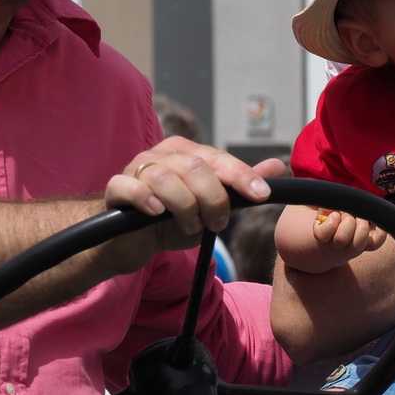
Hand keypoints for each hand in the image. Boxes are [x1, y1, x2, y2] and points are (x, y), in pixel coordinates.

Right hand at [103, 138, 283, 264]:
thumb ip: (241, 188)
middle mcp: (162, 155)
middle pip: (194, 166)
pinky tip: (156, 211)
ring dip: (184, 207)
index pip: (218, 159)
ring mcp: (136, 169)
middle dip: (213, 198)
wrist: (132, 241)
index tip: (261, 195)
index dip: (241, 175)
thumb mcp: (212, 207)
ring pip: (164, 177)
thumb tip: (278, 167)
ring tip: (190, 226)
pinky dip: (144, 197)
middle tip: (218, 224)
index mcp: (187, 153)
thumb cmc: (173, 221)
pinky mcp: (116, 188)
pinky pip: (128, 186)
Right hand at [309, 210, 386, 267]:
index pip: (323, 234)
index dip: (331, 222)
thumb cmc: (331, 217)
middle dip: (348, 221)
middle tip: (349, 214)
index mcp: (322, 236)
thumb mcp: (326, 209)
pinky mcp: (367, 246)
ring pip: (358, 244)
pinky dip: (380, 232)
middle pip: (341, 239)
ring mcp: (352, 248)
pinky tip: (377, 221)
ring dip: (362, 227)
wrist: (337, 237)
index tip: (336, 214)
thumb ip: (330, 205)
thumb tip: (339, 203)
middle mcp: (336, 246)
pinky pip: (376, 243)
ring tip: (361, 218)